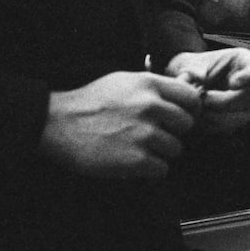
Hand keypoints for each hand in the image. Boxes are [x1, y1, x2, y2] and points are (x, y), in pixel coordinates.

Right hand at [39, 71, 200, 178]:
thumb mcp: (125, 81)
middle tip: (157, 136)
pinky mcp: (135, 159)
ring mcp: (144, 133)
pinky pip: (162, 168)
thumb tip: (185, 90)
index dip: (189, 110)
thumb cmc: (92, 101)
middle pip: (187, 125)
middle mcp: (151, 106)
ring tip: (141, 148)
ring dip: (162, 152)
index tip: (180, 118)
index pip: (191, 98)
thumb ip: (156, 87)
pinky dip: (151, 169)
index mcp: (150, 84)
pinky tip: (136, 162)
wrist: (58, 124)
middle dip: (174, 132)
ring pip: (176, 148)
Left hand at [165, 48, 249, 133]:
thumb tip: (199, 87)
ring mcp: (244, 102)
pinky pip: (230, 128)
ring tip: (199, 111)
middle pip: (248, 96)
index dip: (248, 78)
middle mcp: (248, 83)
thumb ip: (192, 73)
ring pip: (242, 116)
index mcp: (242, 61)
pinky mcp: (235, 119)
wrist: (186, 82)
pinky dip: (213, 126)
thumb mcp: (189, 64)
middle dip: (224, 101)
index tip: (233, 84)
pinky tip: (199, 119)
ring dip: (218, 117)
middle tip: (204, 100)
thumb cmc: (190, 69)